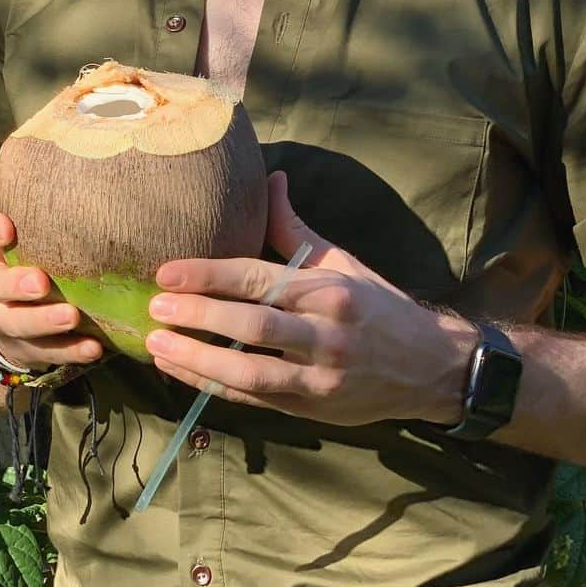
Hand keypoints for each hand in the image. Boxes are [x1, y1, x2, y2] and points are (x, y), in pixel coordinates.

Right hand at [0, 208, 103, 370]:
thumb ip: (34, 206)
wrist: (8, 317)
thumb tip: (67, 164)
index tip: (7, 228)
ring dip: (46, 323)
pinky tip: (94, 348)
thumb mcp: (22, 232)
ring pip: (20, 326)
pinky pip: (49, 354)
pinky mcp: (31, 350)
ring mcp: (10, 323)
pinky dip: (72, 352)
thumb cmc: (24, 259)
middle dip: (16, 287)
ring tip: (72, 317)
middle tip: (40, 282)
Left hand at [143, 172, 463, 426]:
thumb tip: (271, 176)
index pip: (260, 278)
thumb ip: (295, 227)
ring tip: (156, 348)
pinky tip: (181, 373)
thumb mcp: (342, 261)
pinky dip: (213, 387)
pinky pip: (254, 399)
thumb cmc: (379, 307)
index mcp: (330, 290)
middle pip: (252, 325)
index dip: (209, 275)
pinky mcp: (312, 410)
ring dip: (198, 360)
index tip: (165, 272)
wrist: (432, 368)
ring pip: (250, 372)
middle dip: (198, 316)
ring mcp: (319, 377)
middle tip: (153, 308)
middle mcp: (326, 334)